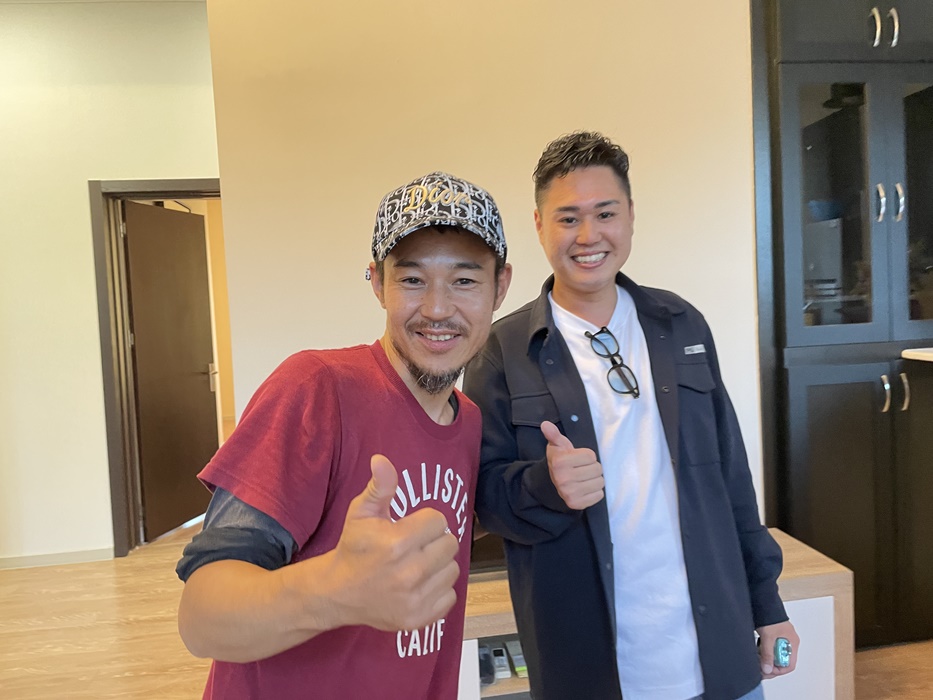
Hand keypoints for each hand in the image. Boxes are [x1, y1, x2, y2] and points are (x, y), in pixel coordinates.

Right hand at [327, 454, 459, 630]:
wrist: (338, 592)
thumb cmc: (354, 548)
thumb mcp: (362, 512)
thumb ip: (380, 486)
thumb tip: (382, 459)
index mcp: (397, 543)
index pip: (438, 521)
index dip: (424, 521)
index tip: (410, 528)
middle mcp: (409, 573)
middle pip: (450, 544)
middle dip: (434, 541)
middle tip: (415, 546)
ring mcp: (415, 599)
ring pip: (452, 570)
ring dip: (439, 565)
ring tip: (417, 564)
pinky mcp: (419, 619)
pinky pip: (450, 596)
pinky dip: (438, 589)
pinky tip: (419, 585)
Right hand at [540, 420, 604, 509]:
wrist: (553, 482)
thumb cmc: (560, 461)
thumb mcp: (557, 446)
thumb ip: (554, 434)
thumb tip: (545, 424)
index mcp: (559, 463)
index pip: (591, 456)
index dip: (587, 456)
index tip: (578, 459)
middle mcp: (563, 479)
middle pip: (597, 469)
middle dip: (592, 467)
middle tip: (582, 469)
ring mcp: (570, 493)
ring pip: (600, 482)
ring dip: (595, 479)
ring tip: (584, 478)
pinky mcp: (577, 504)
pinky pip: (599, 495)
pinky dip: (595, 491)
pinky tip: (585, 488)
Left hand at [757, 620, 799, 677]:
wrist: (762, 602)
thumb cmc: (770, 615)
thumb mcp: (768, 637)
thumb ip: (767, 654)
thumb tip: (767, 669)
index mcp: (792, 643)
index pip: (789, 664)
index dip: (778, 670)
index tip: (767, 671)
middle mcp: (788, 642)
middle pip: (781, 661)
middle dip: (771, 666)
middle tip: (760, 667)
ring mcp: (780, 639)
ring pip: (775, 656)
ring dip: (766, 659)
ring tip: (757, 659)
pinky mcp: (772, 636)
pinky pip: (769, 649)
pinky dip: (763, 652)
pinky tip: (757, 651)